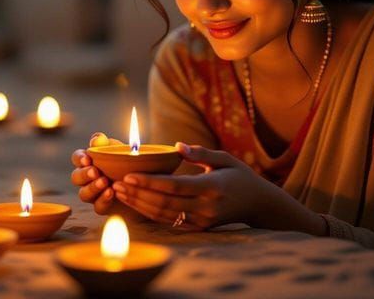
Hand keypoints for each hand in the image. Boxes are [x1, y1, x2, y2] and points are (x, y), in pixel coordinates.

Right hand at [71, 132, 124, 215]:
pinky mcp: (102, 206)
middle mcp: (87, 179)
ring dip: (93, 187)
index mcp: (89, 162)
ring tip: (105, 182)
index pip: (77, 158)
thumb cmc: (127, 162)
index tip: (87, 159)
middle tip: (94, 172)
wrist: (143, 183)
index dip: (79, 158)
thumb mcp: (119, 151)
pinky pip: (98, 206)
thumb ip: (107, 144)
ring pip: (84, 194)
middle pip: (76, 177)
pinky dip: (103, 199)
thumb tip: (96, 138)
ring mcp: (93, 194)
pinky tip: (111, 192)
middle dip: (84, 174)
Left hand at [111, 142, 282, 229]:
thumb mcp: (225, 158)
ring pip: (163, 215)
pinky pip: (170, 221)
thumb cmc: (240, 176)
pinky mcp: (198, 228)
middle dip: (138, 194)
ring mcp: (201, 221)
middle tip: (117, 184)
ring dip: (140, 205)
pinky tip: (137, 203)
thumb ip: (201, 153)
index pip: (174, 186)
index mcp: (212, 187)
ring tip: (121, 193)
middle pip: (164, 203)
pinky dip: (151, 213)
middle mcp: (204, 207)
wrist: (257, 204)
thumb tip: (177, 145)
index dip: (150, 182)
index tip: (129, 175)